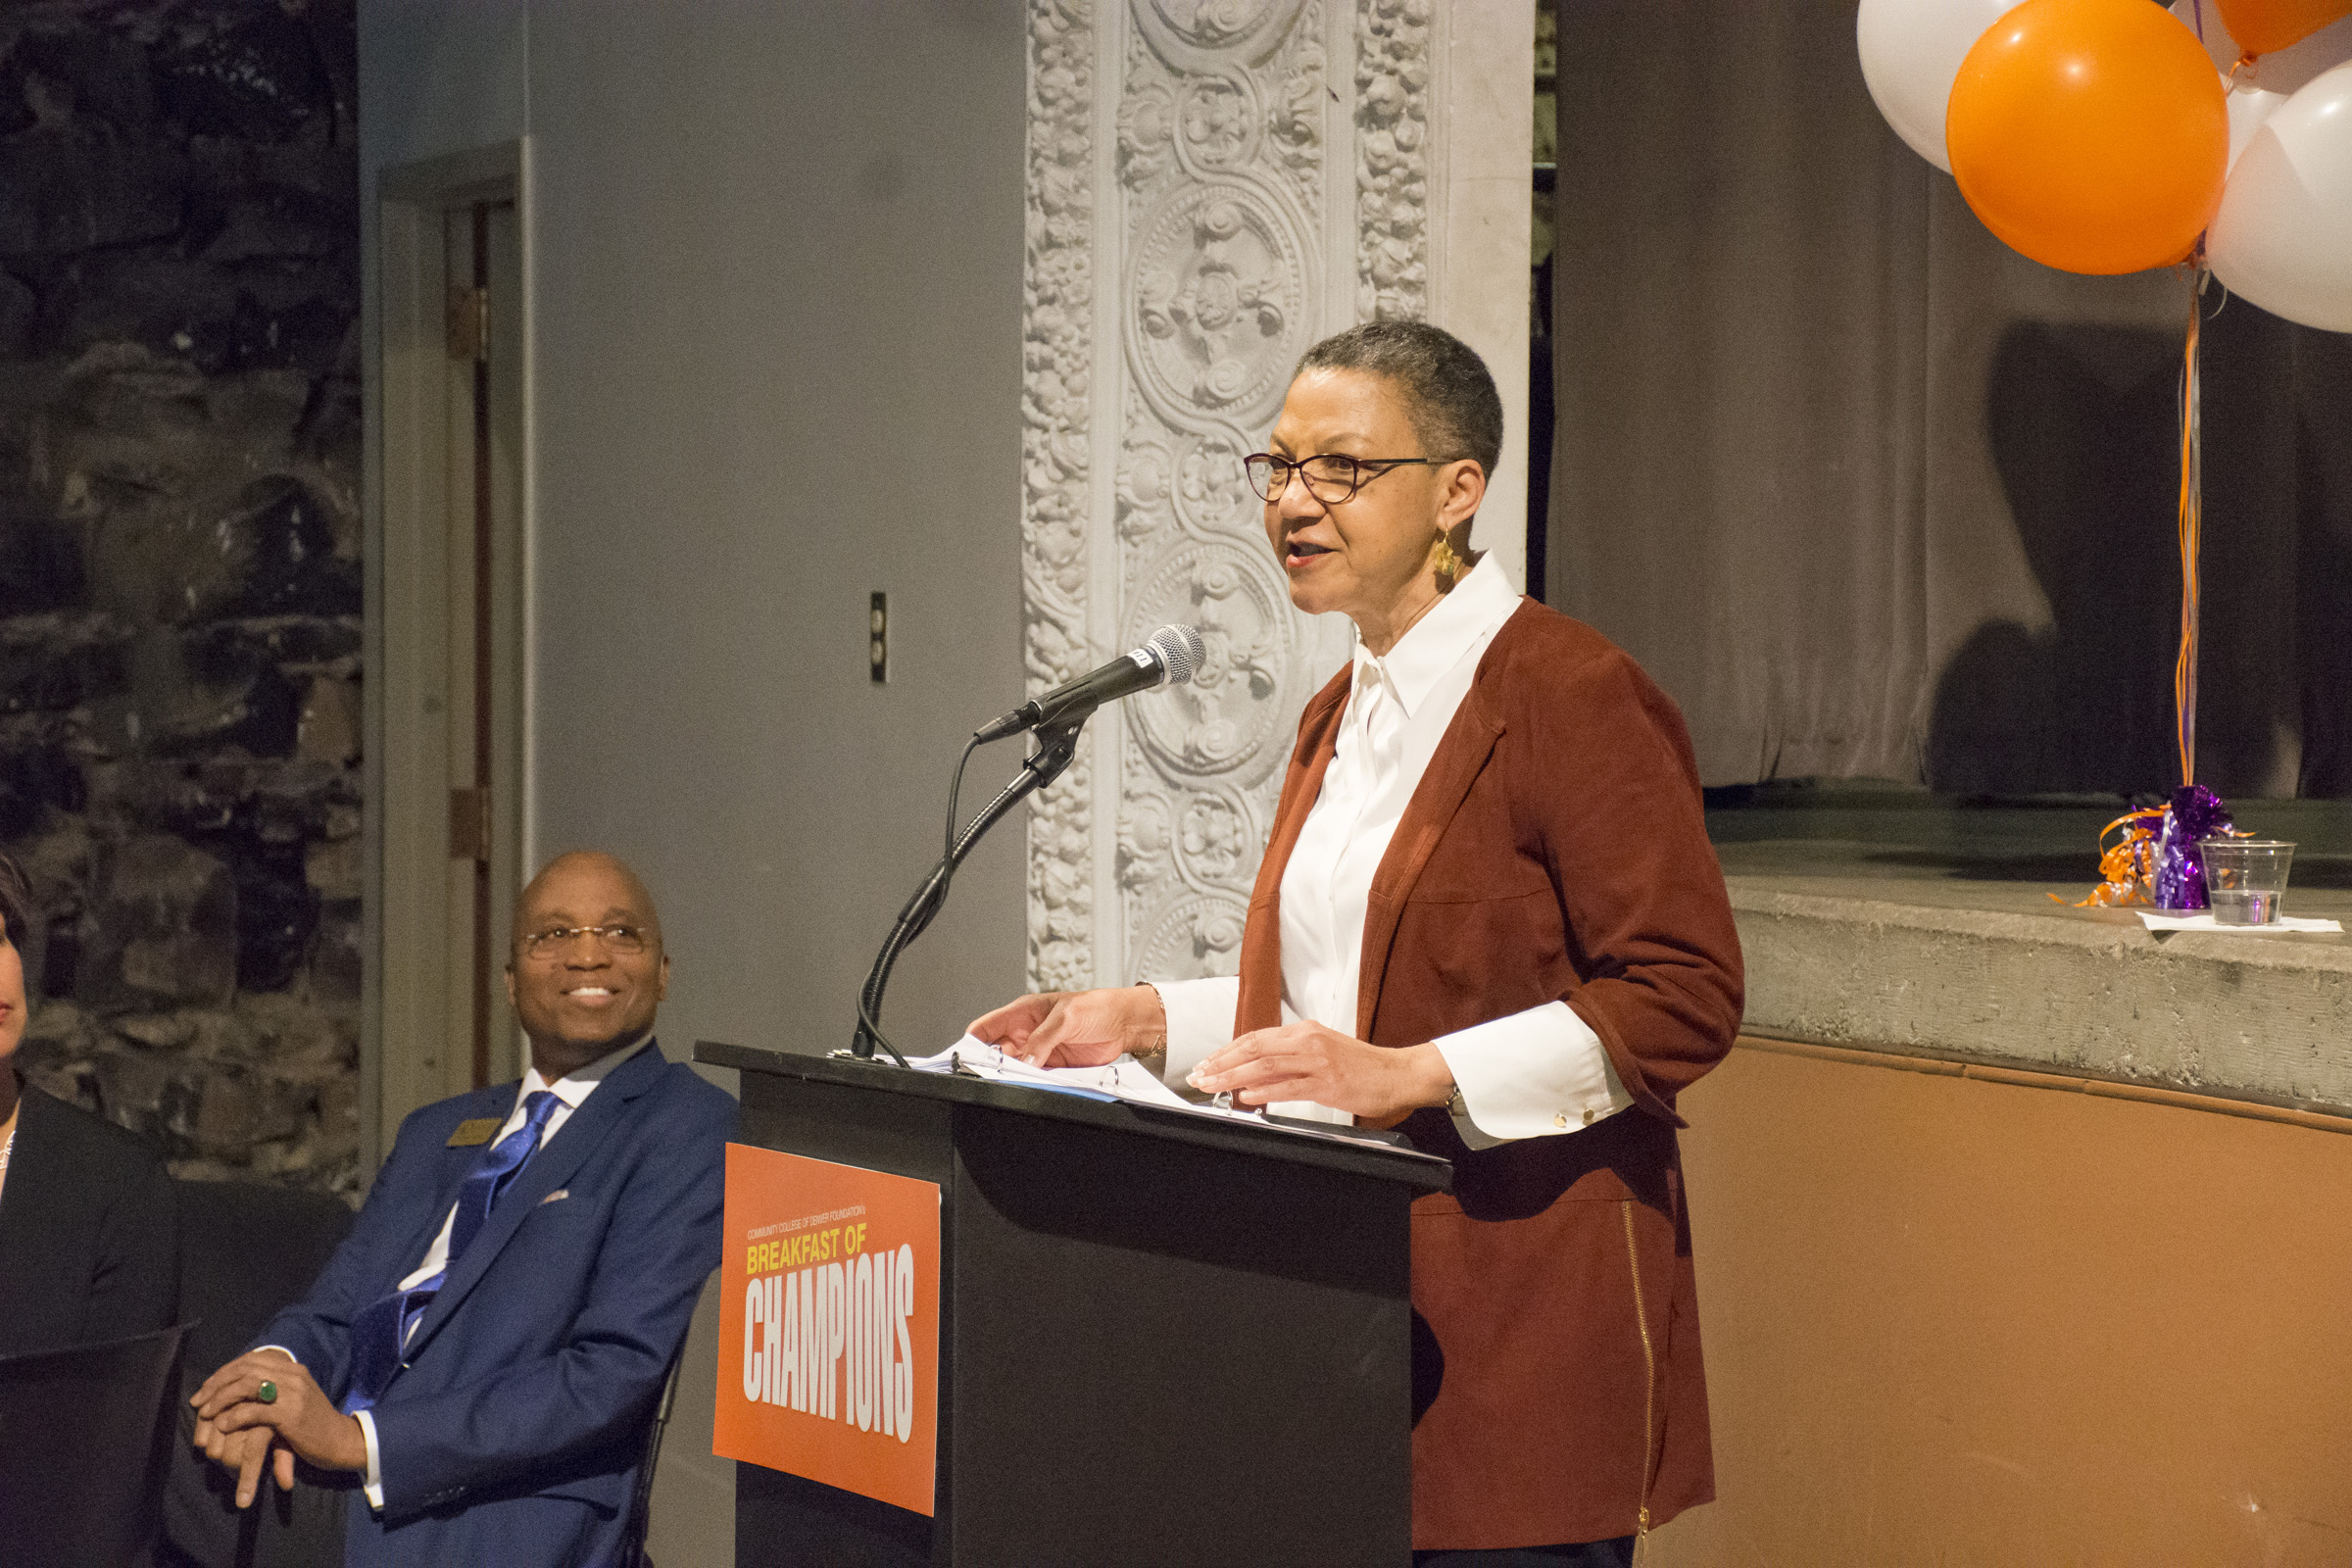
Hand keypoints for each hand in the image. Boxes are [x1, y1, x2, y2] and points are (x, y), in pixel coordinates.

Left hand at [192, 1350, 367, 1503]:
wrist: (341, 1441)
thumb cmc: (314, 1424)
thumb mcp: (295, 1400)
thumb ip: (273, 1390)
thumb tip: (239, 1389)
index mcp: (293, 1369)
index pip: (252, 1358)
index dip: (224, 1372)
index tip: (206, 1389)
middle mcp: (293, 1375)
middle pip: (246, 1369)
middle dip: (217, 1384)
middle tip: (200, 1402)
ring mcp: (293, 1393)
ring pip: (247, 1386)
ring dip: (222, 1399)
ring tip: (208, 1414)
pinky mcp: (290, 1414)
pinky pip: (254, 1410)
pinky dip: (234, 1417)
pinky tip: (224, 1426)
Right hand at [966, 985, 1164, 1067]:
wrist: (1124, 1024)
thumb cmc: (1096, 1007)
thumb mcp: (1065, 1017)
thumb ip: (1043, 1038)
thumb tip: (1026, 1059)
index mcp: (1022, 1014)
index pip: (987, 1028)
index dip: (972, 1042)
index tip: (965, 1057)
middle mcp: (1027, 1034)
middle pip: (997, 1053)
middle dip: (991, 1064)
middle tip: (990, 1075)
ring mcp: (1039, 1052)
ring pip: (1015, 1069)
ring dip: (1012, 1077)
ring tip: (1012, 1081)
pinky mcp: (1053, 1068)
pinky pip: (1035, 1080)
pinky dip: (1031, 1085)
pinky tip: (1031, 1086)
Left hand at [1189, 1025, 1452, 1122]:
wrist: (1398, 1074)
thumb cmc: (1362, 1067)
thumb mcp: (1323, 1053)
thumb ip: (1290, 1061)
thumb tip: (1256, 1075)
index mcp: (1305, 1031)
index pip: (1255, 1038)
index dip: (1227, 1051)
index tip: (1207, 1062)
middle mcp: (1308, 1041)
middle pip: (1254, 1048)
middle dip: (1222, 1062)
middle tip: (1199, 1074)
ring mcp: (1318, 1061)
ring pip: (1266, 1064)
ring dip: (1234, 1076)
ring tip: (1213, 1085)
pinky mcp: (1328, 1082)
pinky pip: (1289, 1085)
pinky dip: (1264, 1091)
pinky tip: (1246, 1097)